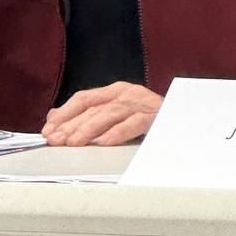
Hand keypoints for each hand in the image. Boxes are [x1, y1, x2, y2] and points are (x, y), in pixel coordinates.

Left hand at [41, 82, 161, 145]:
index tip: (48, 129)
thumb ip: (90, 115)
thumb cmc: (149, 121)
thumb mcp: (118, 115)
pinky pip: (134, 124)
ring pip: (109, 114)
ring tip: (72, 142)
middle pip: (93, 107)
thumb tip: (55, 117)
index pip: (84, 99)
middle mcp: (126, 93)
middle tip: (55, 139)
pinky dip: (117, 133)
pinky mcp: (155, 117)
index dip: (64, 113)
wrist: (187, 119)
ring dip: (88, 129)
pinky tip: (103, 143)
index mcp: (116, 92)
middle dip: (71, 124)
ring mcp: (141, 104)